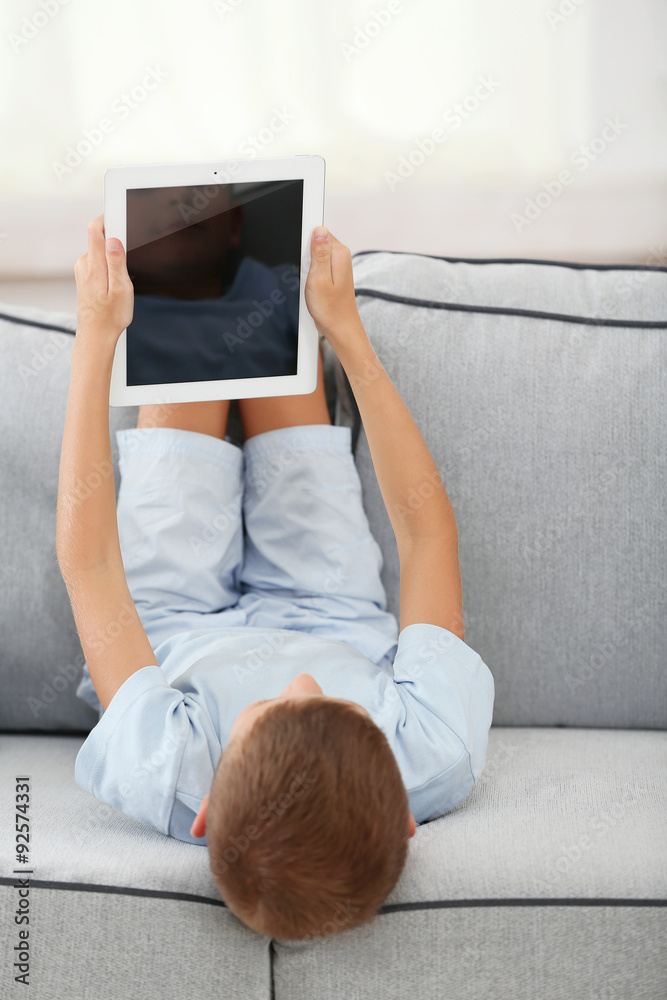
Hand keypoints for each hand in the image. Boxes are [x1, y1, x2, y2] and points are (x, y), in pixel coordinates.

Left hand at [74, 214, 133, 343]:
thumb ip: (116, 262)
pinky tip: (112, 286)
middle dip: (116, 245)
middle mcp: (85, 263)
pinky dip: (107, 268)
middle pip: (100, 239)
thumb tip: (113, 239)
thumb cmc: (111, 316)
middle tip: (128, 264)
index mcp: (95, 264)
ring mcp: (82, 269)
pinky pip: (98, 262)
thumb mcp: (121, 289)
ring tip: (120, 282)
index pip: (95, 229)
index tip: (119, 214)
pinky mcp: (84, 275)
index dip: (107, 218)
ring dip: (112, 260)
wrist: (96, 334)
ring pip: (100, 252)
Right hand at [304, 227, 367, 356]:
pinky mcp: (331, 273)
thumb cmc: (331, 309)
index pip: (318, 230)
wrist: (339, 327)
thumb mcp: (319, 278)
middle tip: (308, 275)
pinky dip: (309, 275)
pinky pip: (315, 266)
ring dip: (306, 267)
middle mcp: (340, 256)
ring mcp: (336, 265)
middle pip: (314, 242)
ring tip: (311, 283)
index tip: (305, 256)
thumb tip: (319, 229)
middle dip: (304, 256)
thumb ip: (319, 252)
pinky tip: (312, 286)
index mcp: (338, 253)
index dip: (305, 240)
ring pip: (312, 255)